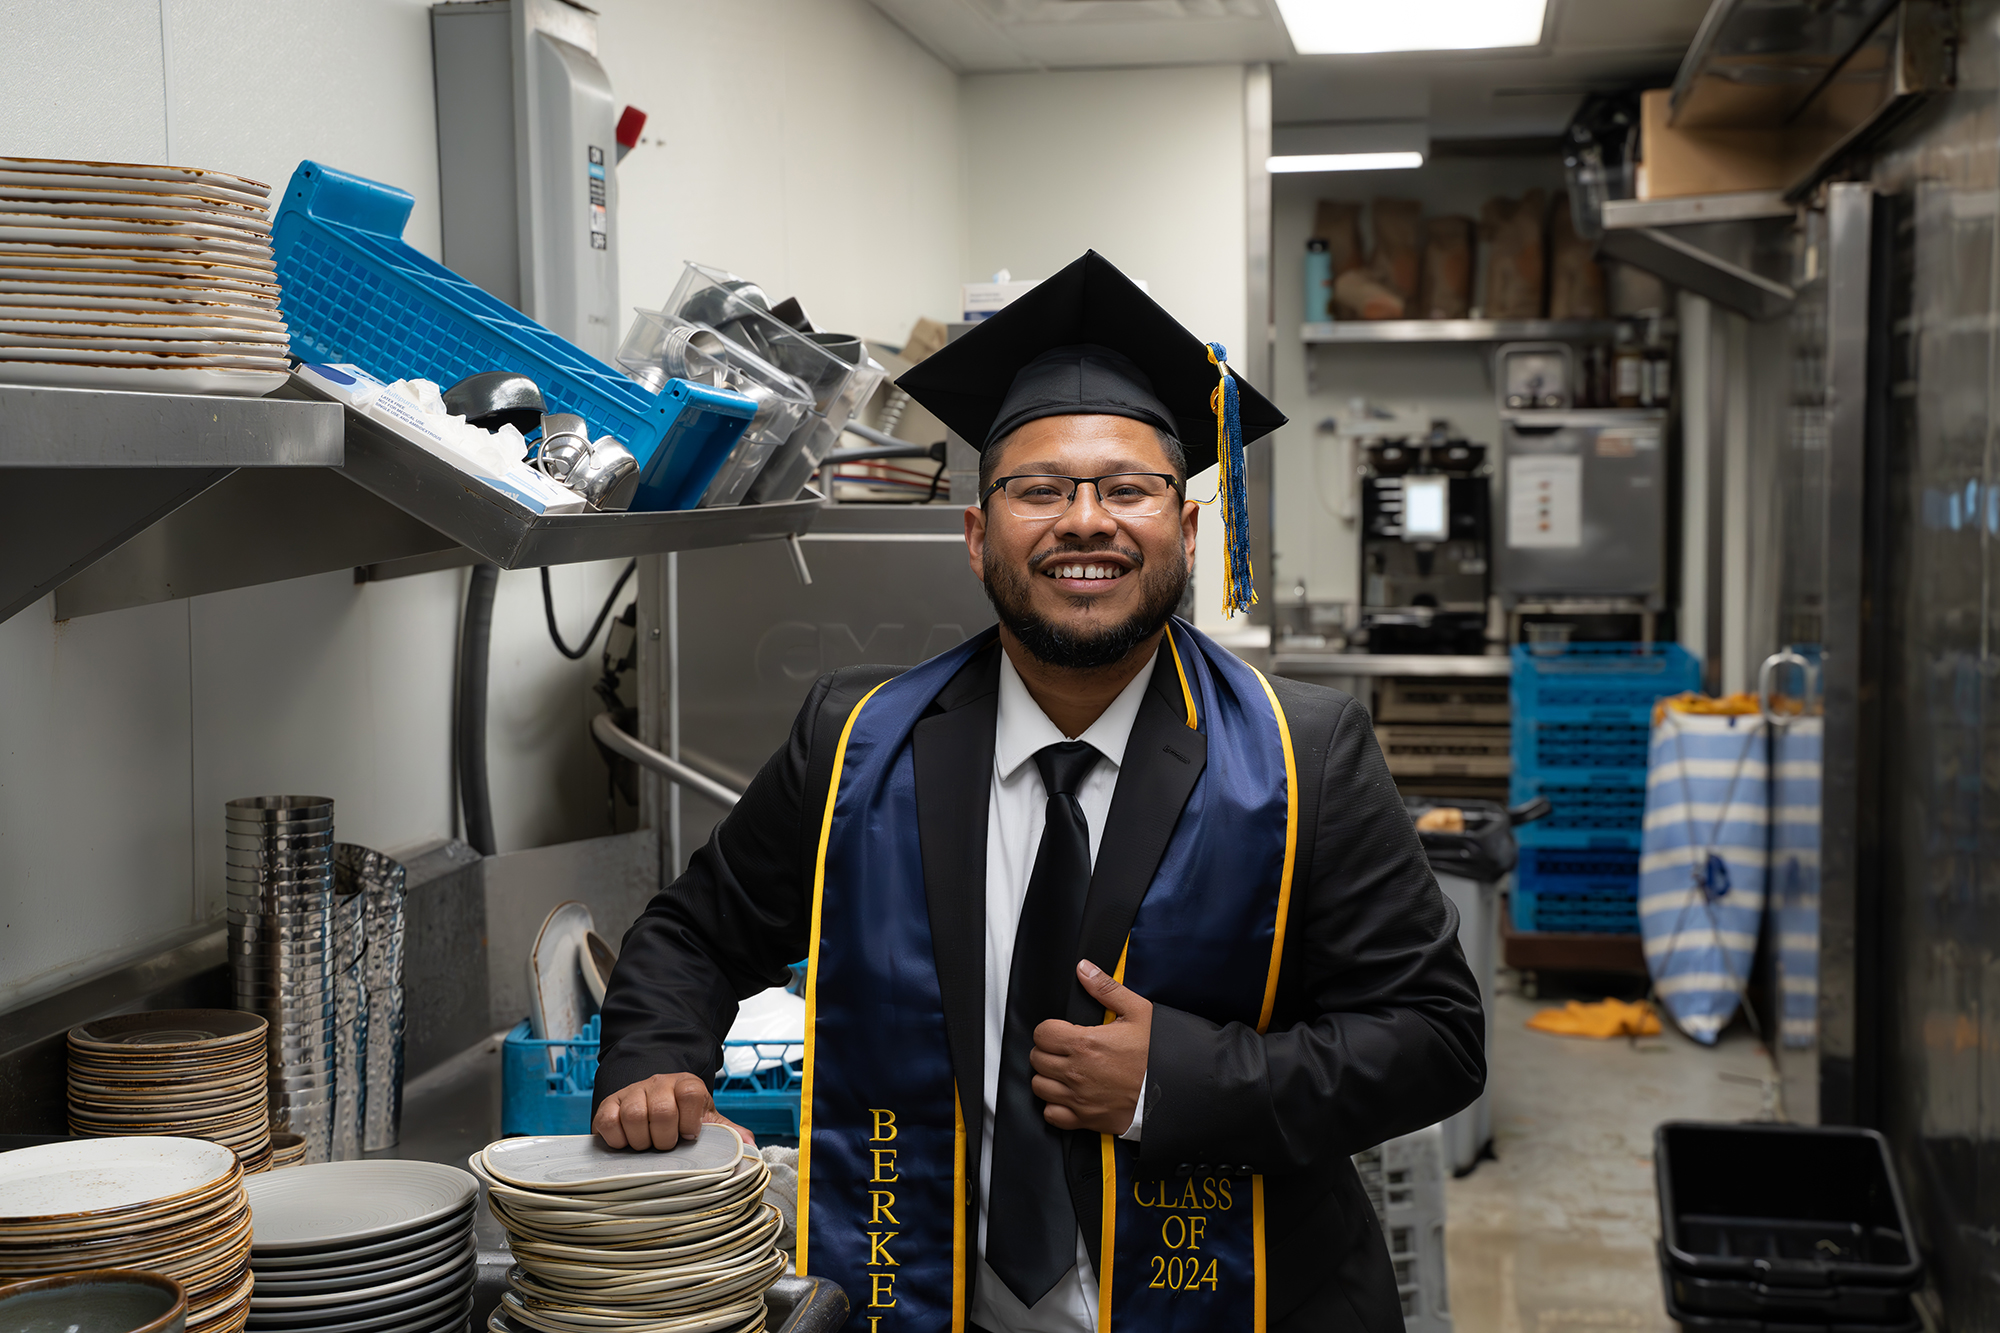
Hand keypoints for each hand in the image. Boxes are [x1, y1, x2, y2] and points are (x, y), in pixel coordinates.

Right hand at [592, 1072, 756, 1149]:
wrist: (652, 1108)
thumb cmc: (683, 1120)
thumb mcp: (707, 1123)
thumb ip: (728, 1132)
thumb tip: (750, 1144)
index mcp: (687, 1084)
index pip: (690, 1094)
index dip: (690, 1121)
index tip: (689, 1136)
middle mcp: (659, 1083)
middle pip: (662, 1110)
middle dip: (665, 1138)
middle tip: (666, 1146)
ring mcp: (632, 1092)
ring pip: (634, 1115)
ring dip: (642, 1141)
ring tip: (647, 1146)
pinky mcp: (609, 1105)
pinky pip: (609, 1121)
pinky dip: (618, 1139)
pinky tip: (627, 1144)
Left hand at [1028, 959, 1151, 1134]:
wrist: (1174, 1089)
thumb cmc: (1157, 1053)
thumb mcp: (1138, 1012)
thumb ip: (1106, 988)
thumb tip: (1084, 970)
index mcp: (1084, 1043)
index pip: (1042, 1033)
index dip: (1050, 1029)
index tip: (1061, 1031)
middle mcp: (1076, 1072)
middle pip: (1037, 1058)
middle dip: (1048, 1051)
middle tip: (1065, 1049)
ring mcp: (1078, 1098)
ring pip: (1040, 1086)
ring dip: (1049, 1077)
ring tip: (1066, 1071)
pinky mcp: (1085, 1119)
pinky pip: (1052, 1114)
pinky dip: (1055, 1106)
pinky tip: (1069, 1095)